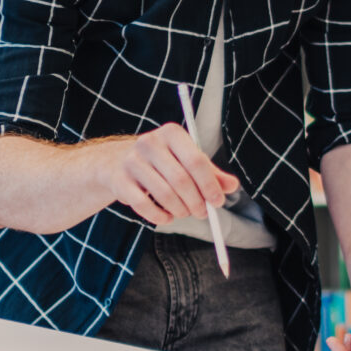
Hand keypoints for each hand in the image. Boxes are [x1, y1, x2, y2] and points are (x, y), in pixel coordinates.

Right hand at [99, 122, 236, 226]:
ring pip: (163, 194)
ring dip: (179, 210)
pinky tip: (166, 217)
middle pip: (181, 179)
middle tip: (202, 213)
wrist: (118, 163)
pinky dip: (159, 216)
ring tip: (184, 213)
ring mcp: (132, 161)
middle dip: (196, 201)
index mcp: (172, 133)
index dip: (209, 184)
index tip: (218, 202)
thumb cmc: (162, 162)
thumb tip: (232, 186)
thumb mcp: (187, 161)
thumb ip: (211, 173)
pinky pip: (143, 205)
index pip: (196, 160)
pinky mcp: (120, 180)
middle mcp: (150, 142)